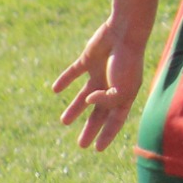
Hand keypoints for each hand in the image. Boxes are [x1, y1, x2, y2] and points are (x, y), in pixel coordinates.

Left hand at [52, 17, 145, 151]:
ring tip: (64, 121)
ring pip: (84, 95)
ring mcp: (100, 73)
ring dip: (75, 108)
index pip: (115, 120)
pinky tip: (55, 89)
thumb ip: (106, 101)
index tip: (96, 149)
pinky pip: (74, 72)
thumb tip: (89, 102)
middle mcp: (112, 86)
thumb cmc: (127, 62)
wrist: (124, 33)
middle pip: (99, 112)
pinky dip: (64, 80)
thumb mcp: (122, 89)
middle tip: (81, 144)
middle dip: (91, 128)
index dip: (107, 135)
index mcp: (125, 94)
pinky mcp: (88, 60)